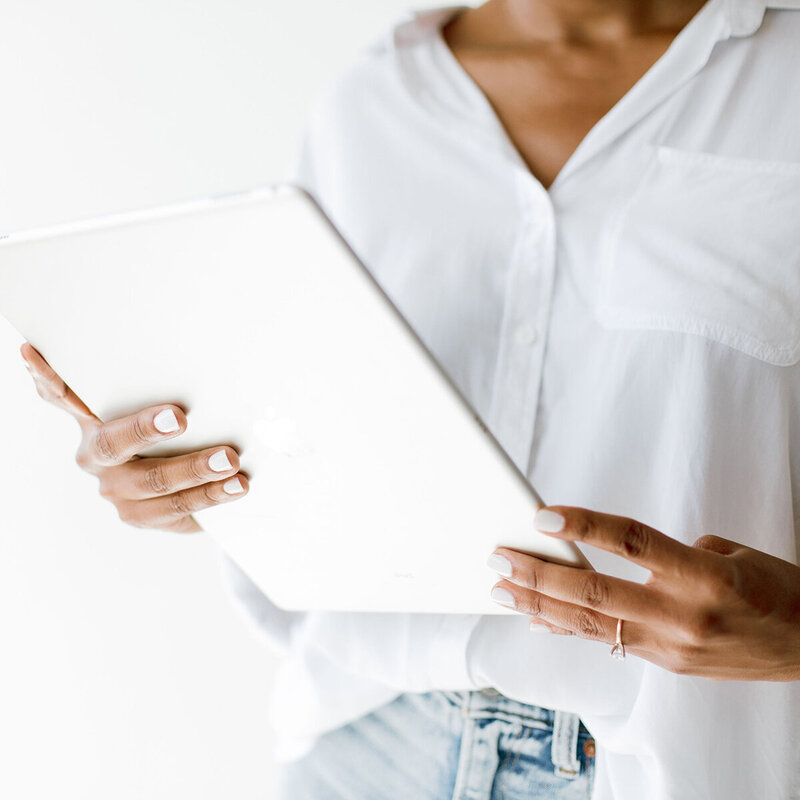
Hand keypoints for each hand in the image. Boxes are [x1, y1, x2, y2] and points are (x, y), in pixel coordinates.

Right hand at [20, 342, 248, 532]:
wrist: (178, 481)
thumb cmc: (160, 430)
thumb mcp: (141, 401)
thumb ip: (130, 378)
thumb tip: (80, 339)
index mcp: (89, 422)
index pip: (59, 397)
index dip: (51, 378)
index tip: (40, 353)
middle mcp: (97, 460)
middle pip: (114, 445)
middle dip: (145, 430)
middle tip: (180, 417)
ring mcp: (122, 494)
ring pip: (157, 485)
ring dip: (196, 472)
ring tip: (231, 462)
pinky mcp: (149, 518)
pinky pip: (181, 511)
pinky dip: (212, 498)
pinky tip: (237, 487)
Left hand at [487, 506, 799, 680]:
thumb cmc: (777, 589)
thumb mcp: (731, 554)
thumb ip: (669, 555)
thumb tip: (617, 556)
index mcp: (704, 575)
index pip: (630, 542)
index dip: (583, 526)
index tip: (541, 516)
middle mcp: (683, 615)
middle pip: (595, 592)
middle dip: (539, 574)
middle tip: (499, 557)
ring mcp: (672, 646)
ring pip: (591, 623)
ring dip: (539, 604)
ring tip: (502, 589)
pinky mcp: (667, 663)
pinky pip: (608, 640)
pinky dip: (568, 628)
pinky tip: (537, 618)